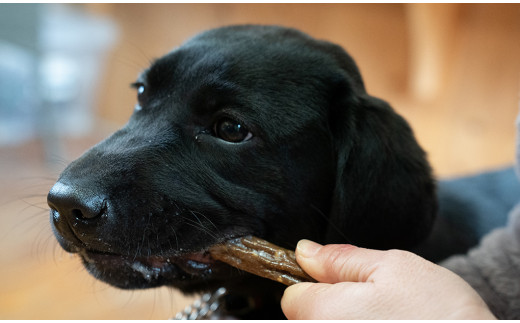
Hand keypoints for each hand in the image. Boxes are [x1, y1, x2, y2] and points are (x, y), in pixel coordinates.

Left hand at [281, 240, 494, 318]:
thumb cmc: (440, 313)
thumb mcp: (392, 268)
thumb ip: (341, 260)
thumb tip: (304, 252)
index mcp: (324, 316)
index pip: (292, 296)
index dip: (314, 283)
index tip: (339, 281)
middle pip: (306, 319)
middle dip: (330, 304)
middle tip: (373, 301)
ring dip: (346, 319)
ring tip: (385, 319)